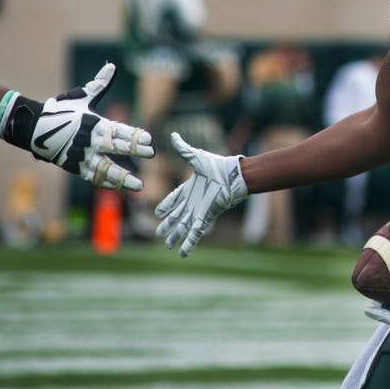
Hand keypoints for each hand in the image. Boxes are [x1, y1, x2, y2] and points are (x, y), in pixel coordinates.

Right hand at [0, 63, 153, 190]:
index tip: (149, 139)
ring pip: (104, 168)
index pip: (118, 130)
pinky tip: (121, 187)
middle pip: (114, 146)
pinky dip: (107, 182)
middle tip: (151, 153)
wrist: (34, 128)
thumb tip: (111, 66)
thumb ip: (99, 85)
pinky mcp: (73, 167)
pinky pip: (93, 177)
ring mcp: (80, 155)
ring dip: (122, 177)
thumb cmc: (62, 110)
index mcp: (93, 122)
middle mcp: (88, 140)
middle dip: (133, 150)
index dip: (133, 135)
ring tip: (139, 184)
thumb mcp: (81, 96)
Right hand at [154, 133, 247, 256]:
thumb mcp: (196, 156)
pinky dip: (189, 244)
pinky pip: (194, 234)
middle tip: (158, 233)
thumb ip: (183, 149)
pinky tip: (182, 253)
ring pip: (183, 227)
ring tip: (168, 245)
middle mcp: (192, 202)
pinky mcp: (204, 218)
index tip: (158, 213)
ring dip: (175, 237)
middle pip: (176, 217)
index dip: (166, 206)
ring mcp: (198, 211)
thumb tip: (173, 135)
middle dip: (167, 225)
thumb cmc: (216, 165)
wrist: (232, 176)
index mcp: (189, 188)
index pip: (174, 199)